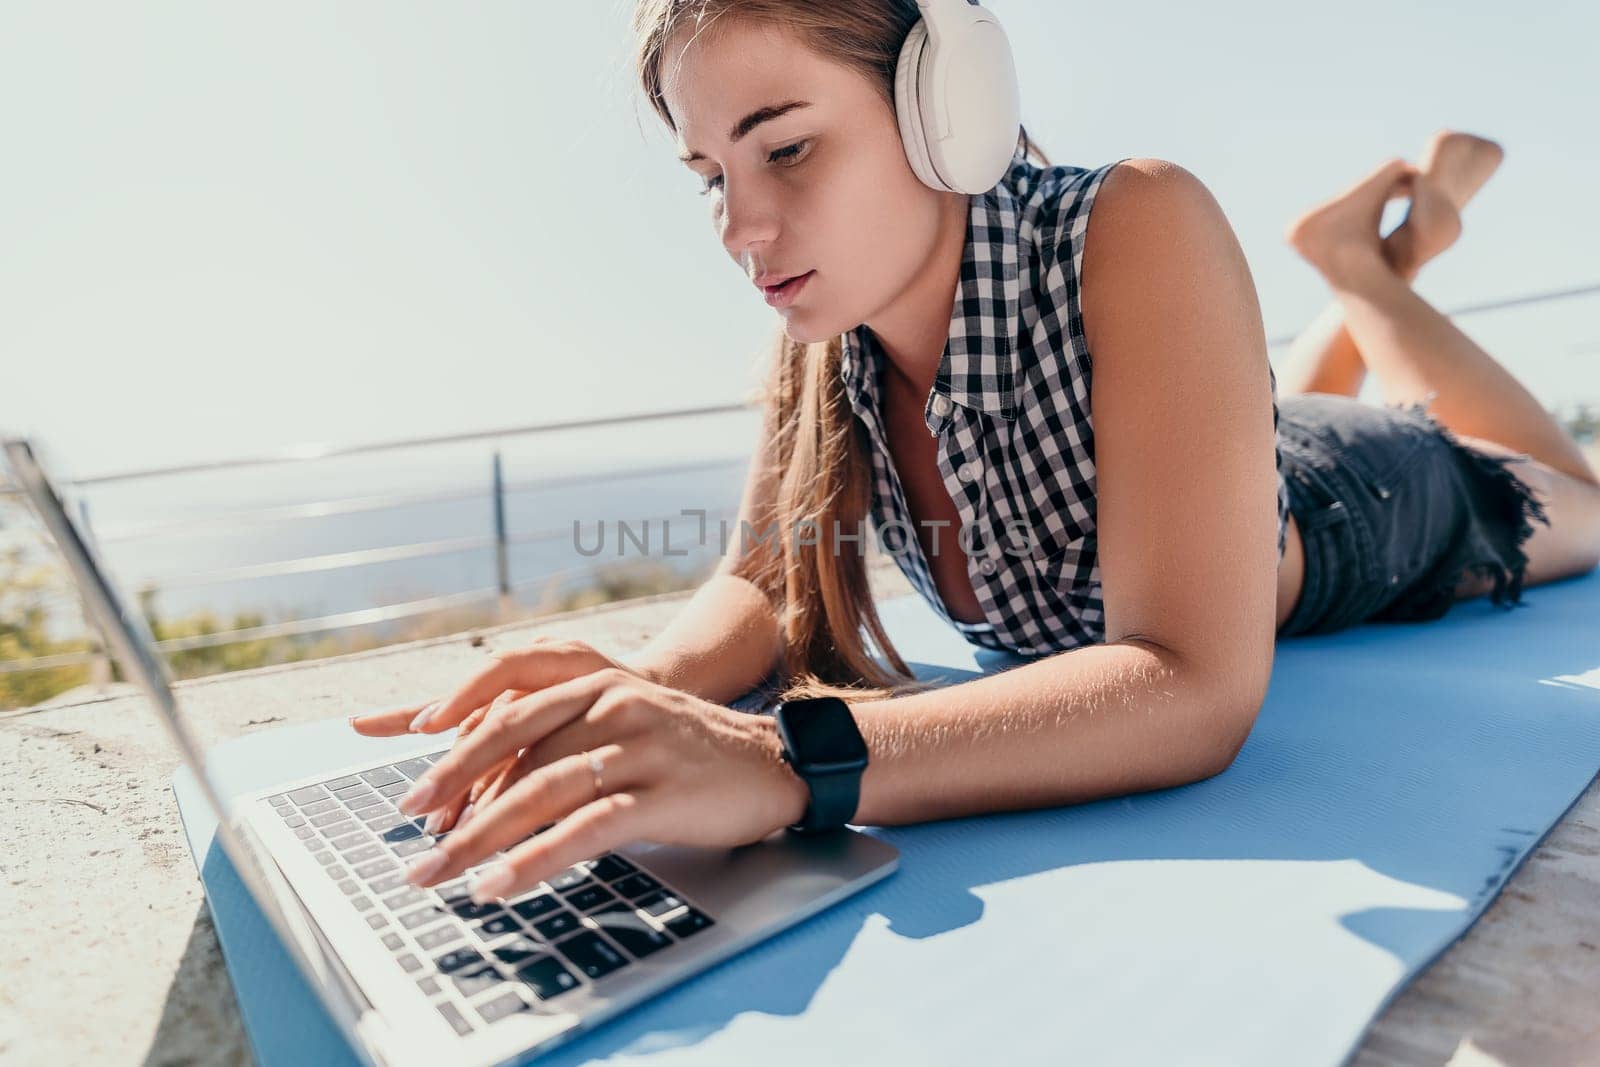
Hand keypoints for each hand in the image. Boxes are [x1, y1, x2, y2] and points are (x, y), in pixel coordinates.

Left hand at [368, 664, 810, 903]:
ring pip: (539, 789)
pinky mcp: (660, 792)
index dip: (455, 743)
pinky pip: (583, 828)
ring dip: (479, 837)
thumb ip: (564, 740)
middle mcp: (612, 701)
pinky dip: (534, 859)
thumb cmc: (687, 752)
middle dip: (449, 790)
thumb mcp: (623, 724)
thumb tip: (488, 789)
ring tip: (438, 873)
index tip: (415, 785)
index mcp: (596, 681)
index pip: (506, 703)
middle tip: (409, 833)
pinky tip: (500, 883)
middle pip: (511, 742)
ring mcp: (637, 744)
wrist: (774, 761)